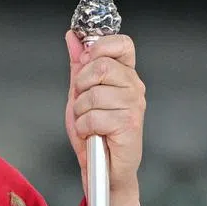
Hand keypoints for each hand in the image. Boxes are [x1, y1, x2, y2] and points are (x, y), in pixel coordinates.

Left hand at [64, 31, 144, 205]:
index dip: (100, 46)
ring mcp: (134, 106)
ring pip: (92, 94)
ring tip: (89, 123)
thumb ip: (78, 64)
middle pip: (100, 65)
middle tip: (83, 103)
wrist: (103, 169)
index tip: (85, 61)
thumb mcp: (80, 93)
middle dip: (80, 85)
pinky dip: (84, 128)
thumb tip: (73, 36)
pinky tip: (93, 135)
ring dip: (81, 111)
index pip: (122, 43)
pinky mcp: (130, 125)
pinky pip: (93, 116)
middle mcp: (134, 87)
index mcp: (125, 75)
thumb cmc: (94, 132)